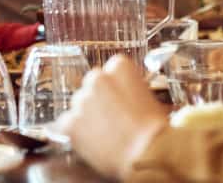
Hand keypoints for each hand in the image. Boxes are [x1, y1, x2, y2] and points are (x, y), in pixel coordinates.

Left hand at [54, 56, 167, 178]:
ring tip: (105, 135)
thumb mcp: (151, 100)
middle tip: (112, 119)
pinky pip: (67, 125)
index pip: (111, 70)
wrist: (147, 156)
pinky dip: (76, 133)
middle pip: (92, 85)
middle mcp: (97, 78)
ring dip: (87, 116)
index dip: (117, 89)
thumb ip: (131, 91)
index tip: (121, 101)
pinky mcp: (70, 122)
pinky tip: (92, 143)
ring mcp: (81, 99)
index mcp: (120, 67)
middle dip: (99, 100)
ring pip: (79, 105)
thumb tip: (123, 100)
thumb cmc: (155, 132)